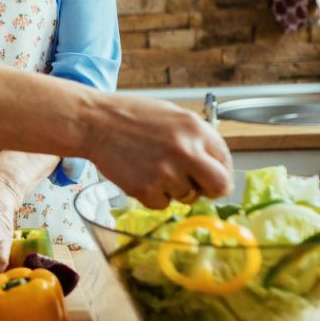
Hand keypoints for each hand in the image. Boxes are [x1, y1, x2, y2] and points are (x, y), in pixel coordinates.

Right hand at [89, 96, 232, 208]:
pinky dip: (153, 195)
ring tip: (153, 168)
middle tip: (198, 188)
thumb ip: (197, 138)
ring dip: (174, 189)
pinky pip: (162, 204)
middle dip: (210, 190)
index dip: (219, 172)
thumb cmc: (131, 116)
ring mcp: (165, 172)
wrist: (94, 122)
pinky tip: (140, 175)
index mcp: (195, 129)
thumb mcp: (173, 116)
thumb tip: (214, 164)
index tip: (212, 178)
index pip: (226, 163)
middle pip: (219, 186)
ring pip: (187, 197)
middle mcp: (185, 150)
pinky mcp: (145, 189)